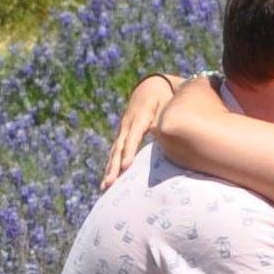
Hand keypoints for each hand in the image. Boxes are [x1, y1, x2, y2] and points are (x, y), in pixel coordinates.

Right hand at [102, 72, 183, 187]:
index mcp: (140, 115)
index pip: (134, 135)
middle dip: (115, 165)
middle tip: (111, 182)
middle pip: (120, 146)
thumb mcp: (168, 103)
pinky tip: (108, 181)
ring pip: (115, 151)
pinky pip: (116, 152)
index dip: (129, 150)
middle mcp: (128, 123)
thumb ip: (167, 118)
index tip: (126, 166)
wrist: (151, 86)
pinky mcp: (124, 135)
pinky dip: (111, 166)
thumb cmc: (165, 97)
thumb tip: (167, 134)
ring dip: (110, 169)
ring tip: (105, 186)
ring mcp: (124, 130)